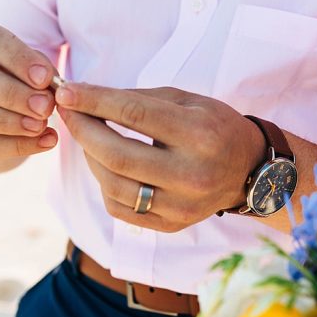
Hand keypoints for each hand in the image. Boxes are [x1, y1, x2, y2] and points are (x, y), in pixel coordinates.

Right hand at [0, 17, 59, 170]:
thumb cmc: (12, 72)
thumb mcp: (25, 62)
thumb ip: (37, 69)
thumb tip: (49, 85)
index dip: (17, 58)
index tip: (46, 78)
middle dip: (10, 93)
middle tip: (45, 107)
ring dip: (5, 122)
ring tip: (40, 126)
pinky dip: (11, 145)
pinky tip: (42, 142)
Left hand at [54, 83, 265, 231]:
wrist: (250, 170)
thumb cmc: (214, 126)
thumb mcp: (186, 100)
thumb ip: (138, 99)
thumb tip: (86, 97)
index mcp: (199, 134)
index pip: (134, 115)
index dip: (94, 102)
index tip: (67, 92)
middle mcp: (191, 173)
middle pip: (117, 155)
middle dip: (83, 131)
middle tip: (67, 112)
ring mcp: (182, 205)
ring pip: (114, 185)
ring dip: (89, 158)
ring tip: (86, 137)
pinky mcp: (172, 224)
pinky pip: (121, 208)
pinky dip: (104, 184)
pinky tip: (104, 164)